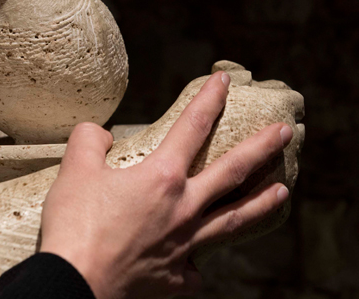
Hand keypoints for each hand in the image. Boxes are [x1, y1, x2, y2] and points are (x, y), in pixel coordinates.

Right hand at [39, 72, 292, 298]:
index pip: (193, 126)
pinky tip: (199, 262)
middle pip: (233, 171)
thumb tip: (99, 133)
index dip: (210, 98)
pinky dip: (197, 263)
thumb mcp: (74, 171)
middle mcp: (183, 208)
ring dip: (260, 203)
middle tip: (285, 132)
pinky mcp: (175, 277)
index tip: (225, 80)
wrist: (73, 284)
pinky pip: (195, 268)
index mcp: (162, 177)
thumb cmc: (74, 227)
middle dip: (262, 148)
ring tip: (282, 191)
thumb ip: (89, 142)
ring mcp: (184, 244)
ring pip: (233, 220)